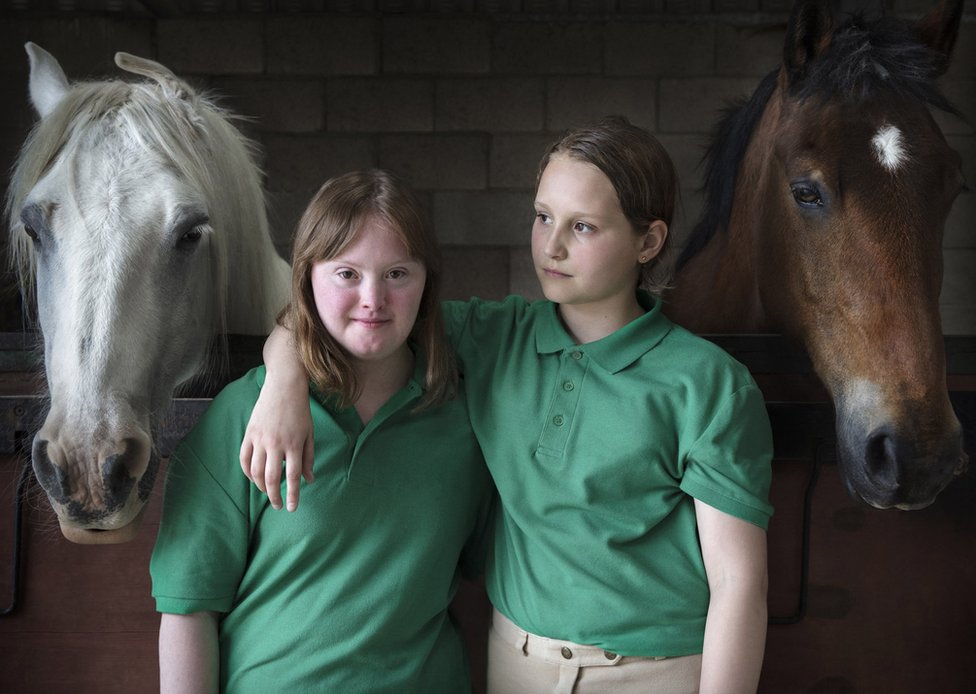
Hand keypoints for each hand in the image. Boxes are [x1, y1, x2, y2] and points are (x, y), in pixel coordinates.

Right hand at [239, 386, 313, 510]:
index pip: (293, 477)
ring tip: (268, 492)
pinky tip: (254, 478)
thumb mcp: (309, 434)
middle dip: (274, 496)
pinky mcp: (249, 434)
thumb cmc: (300, 411)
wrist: (284, 387)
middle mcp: (276, 444)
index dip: (293, 495)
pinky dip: (248, 472)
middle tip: (278, 506)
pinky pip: (244, 459)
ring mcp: (260, 439)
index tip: (292, 508)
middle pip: (272, 478)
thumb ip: (308, 458)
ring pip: (256, 471)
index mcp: (294, 444)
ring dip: (261, 486)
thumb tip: (309, 480)